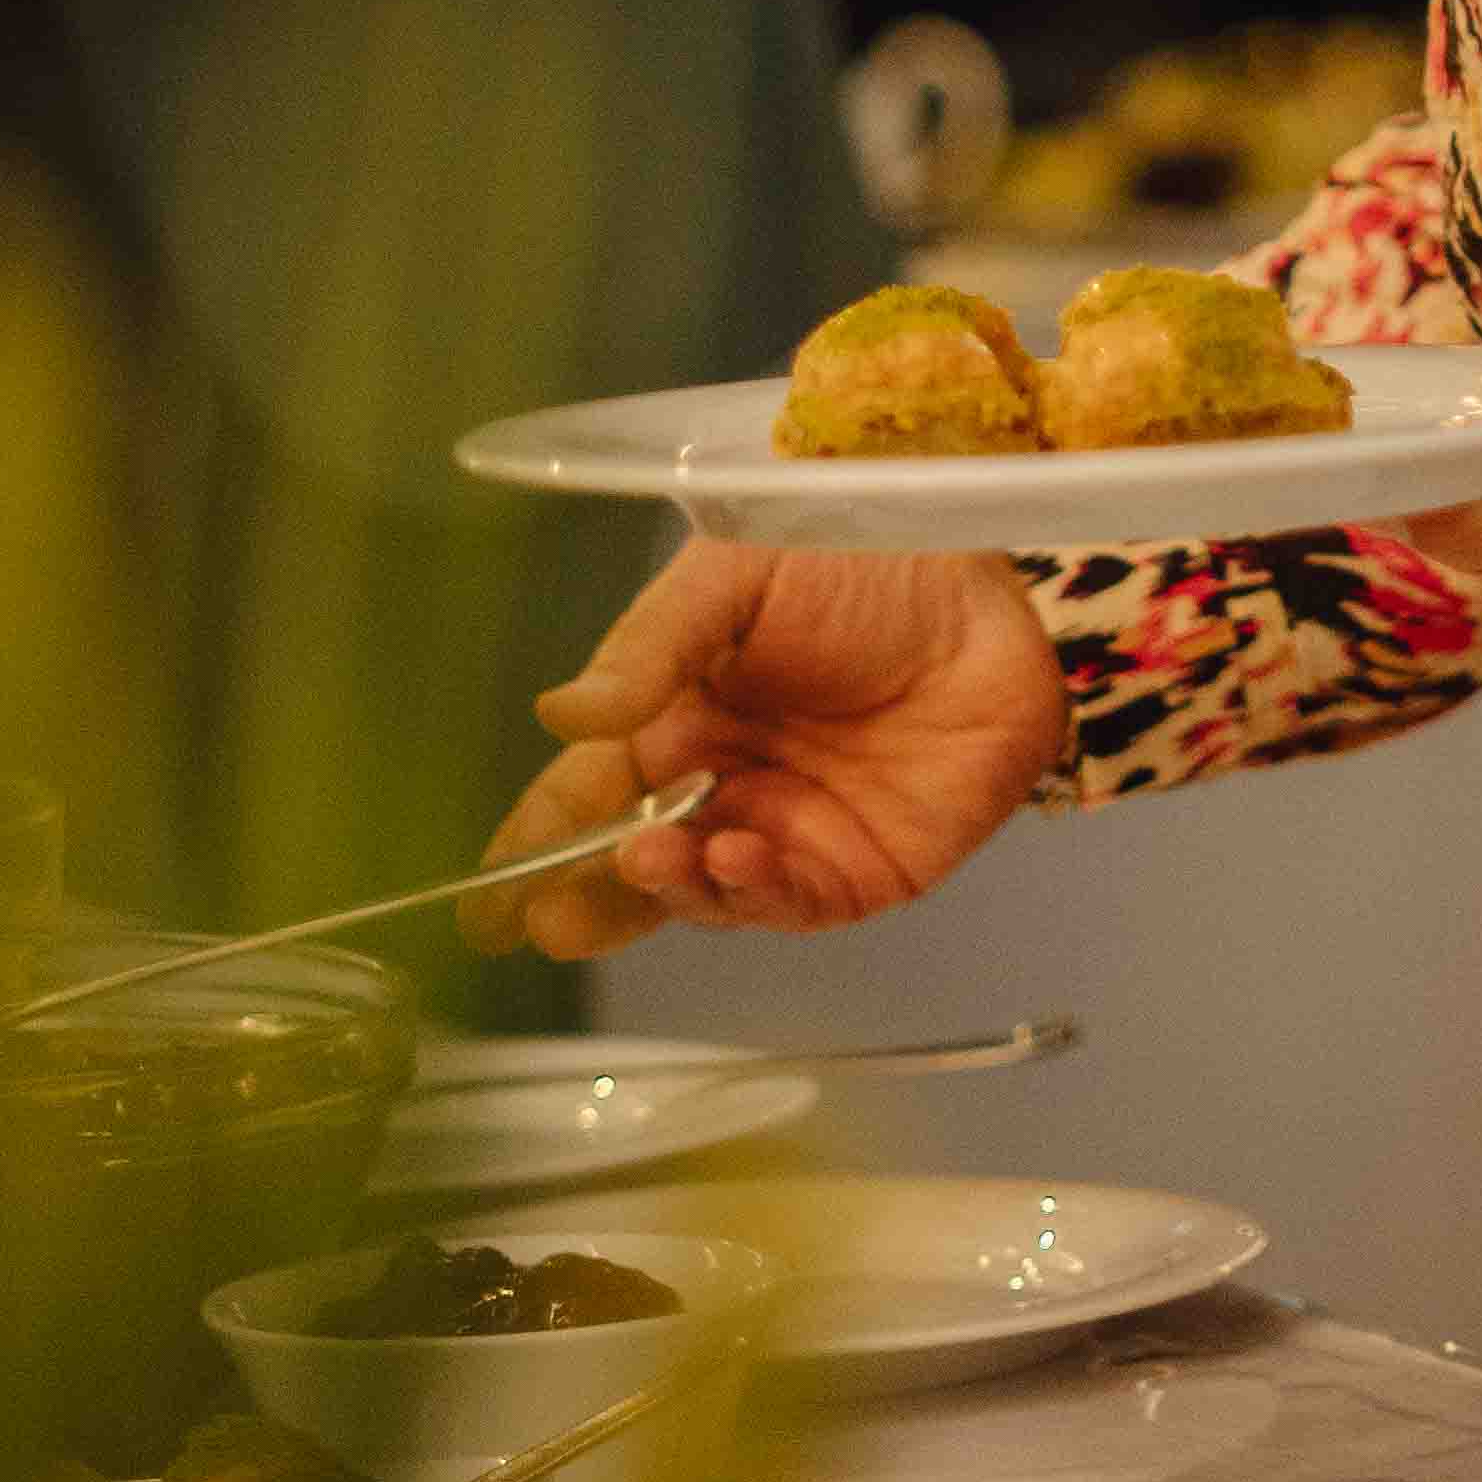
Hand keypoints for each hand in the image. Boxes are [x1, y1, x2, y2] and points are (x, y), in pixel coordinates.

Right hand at [466, 541, 1069, 959]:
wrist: (997, 591)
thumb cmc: (863, 563)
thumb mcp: (737, 578)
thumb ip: (650, 648)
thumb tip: (559, 714)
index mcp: (673, 718)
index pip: (583, 795)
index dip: (533, 848)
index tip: (483, 898)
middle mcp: (718, 787)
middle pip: (627, 866)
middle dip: (581, 898)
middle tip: (544, 917)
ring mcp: (784, 835)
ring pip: (698, 892)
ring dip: (664, 887)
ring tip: (649, 854)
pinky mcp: (856, 871)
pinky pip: (785, 899)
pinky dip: (747, 888)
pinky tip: (729, 852)